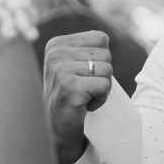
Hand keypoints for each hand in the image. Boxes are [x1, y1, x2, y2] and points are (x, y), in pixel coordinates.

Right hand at [43, 31, 112, 163]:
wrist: (57, 128)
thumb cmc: (72, 96)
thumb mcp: (74, 66)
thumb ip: (86, 49)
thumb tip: (101, 35)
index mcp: (56, 44)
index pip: (101, 38)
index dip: (102, 59)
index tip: (84, 75)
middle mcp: (55, 53)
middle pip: (106, 54)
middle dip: (103, 75)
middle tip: (85, 89)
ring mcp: (61, 70)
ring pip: (107, 70)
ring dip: (103, 88)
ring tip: (84, 96)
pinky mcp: (70, 87)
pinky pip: (105, 86)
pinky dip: (101, 99)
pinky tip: (84, 105)